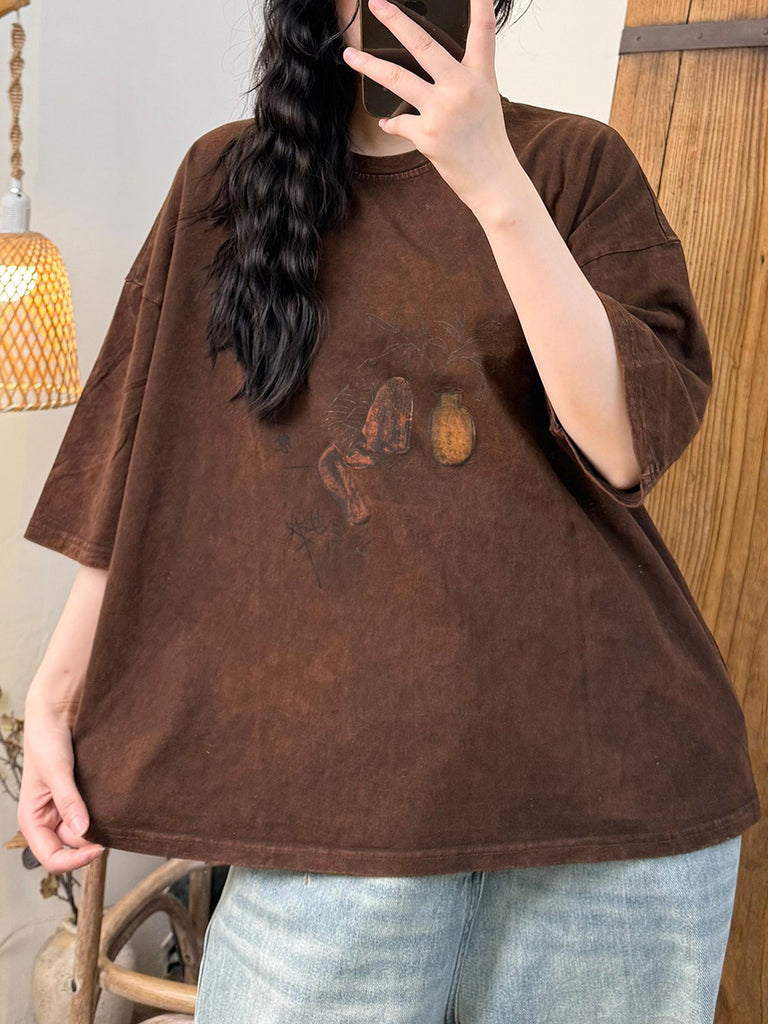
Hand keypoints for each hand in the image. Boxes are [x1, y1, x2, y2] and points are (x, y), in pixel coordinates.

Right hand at [18, 697, 104, 871]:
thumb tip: (82, 831)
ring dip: (99, 824)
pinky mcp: (80, 795)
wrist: (58, 712)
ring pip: (85, 829)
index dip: (74, 860)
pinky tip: (113, 803)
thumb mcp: (56, 771)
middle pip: (73, 845)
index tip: (98, 848)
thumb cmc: (47, 738)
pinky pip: (93, 812)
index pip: (51, 857)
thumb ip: (68, 801)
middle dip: (91, 839)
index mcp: (33, 820)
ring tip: (112, 811)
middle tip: (113, 826)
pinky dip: (103, 811)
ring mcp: (65, 807)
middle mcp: (48, 817)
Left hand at [342, 0, 522, 212]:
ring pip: (396, 79)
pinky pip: (399, 122)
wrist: (492, 180)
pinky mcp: (428, 135)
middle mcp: (462, 88)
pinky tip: (388, 122)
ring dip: (368, 66)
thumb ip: (461, 78)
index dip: (479, 4)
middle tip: (376, 4)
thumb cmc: (487, 140)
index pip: (482, 31)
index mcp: (480, 75)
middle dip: (396, 20)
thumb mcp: (484, 99)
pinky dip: (392, 122)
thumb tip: (426, 66)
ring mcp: (443, 110)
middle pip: (422, 45)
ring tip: (350, 55)